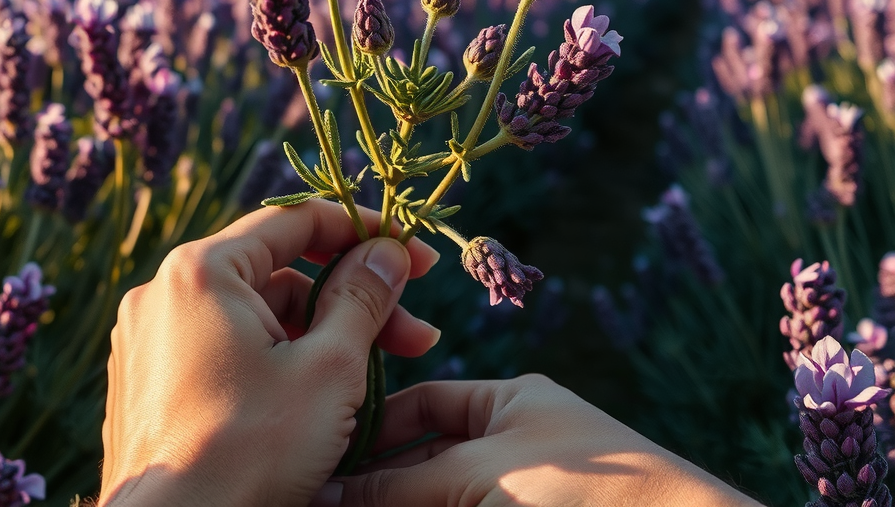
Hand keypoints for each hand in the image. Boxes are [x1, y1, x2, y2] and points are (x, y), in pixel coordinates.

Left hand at [101, 199, 441, 506]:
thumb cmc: (251, 452)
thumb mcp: (328, 370)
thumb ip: (362, 299)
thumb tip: (386, 252)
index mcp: (200, 271)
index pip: (295, 222)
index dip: (366, 234)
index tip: (418, 259)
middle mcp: (163, 293)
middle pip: (277, 275)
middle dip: (351, 301)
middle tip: (417, 339)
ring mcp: (149, 339)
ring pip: (254, 318)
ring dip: (318, 338)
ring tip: (373, 382)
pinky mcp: (148, 383)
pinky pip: (223, 352)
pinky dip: (274, 363)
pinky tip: (318, 402)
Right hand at [335, 374, 761, 505]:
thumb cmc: (581, 488)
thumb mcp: (477, 476)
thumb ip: (398, 485)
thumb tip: (323, 494)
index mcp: (510, 403)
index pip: (423, 403)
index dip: (371, 426)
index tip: (322, 452)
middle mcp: (514, 447)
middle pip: (424, 461)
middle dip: (376, 482)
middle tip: (321, 495)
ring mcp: (520, 494)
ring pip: (439, 499)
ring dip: (394, 506)